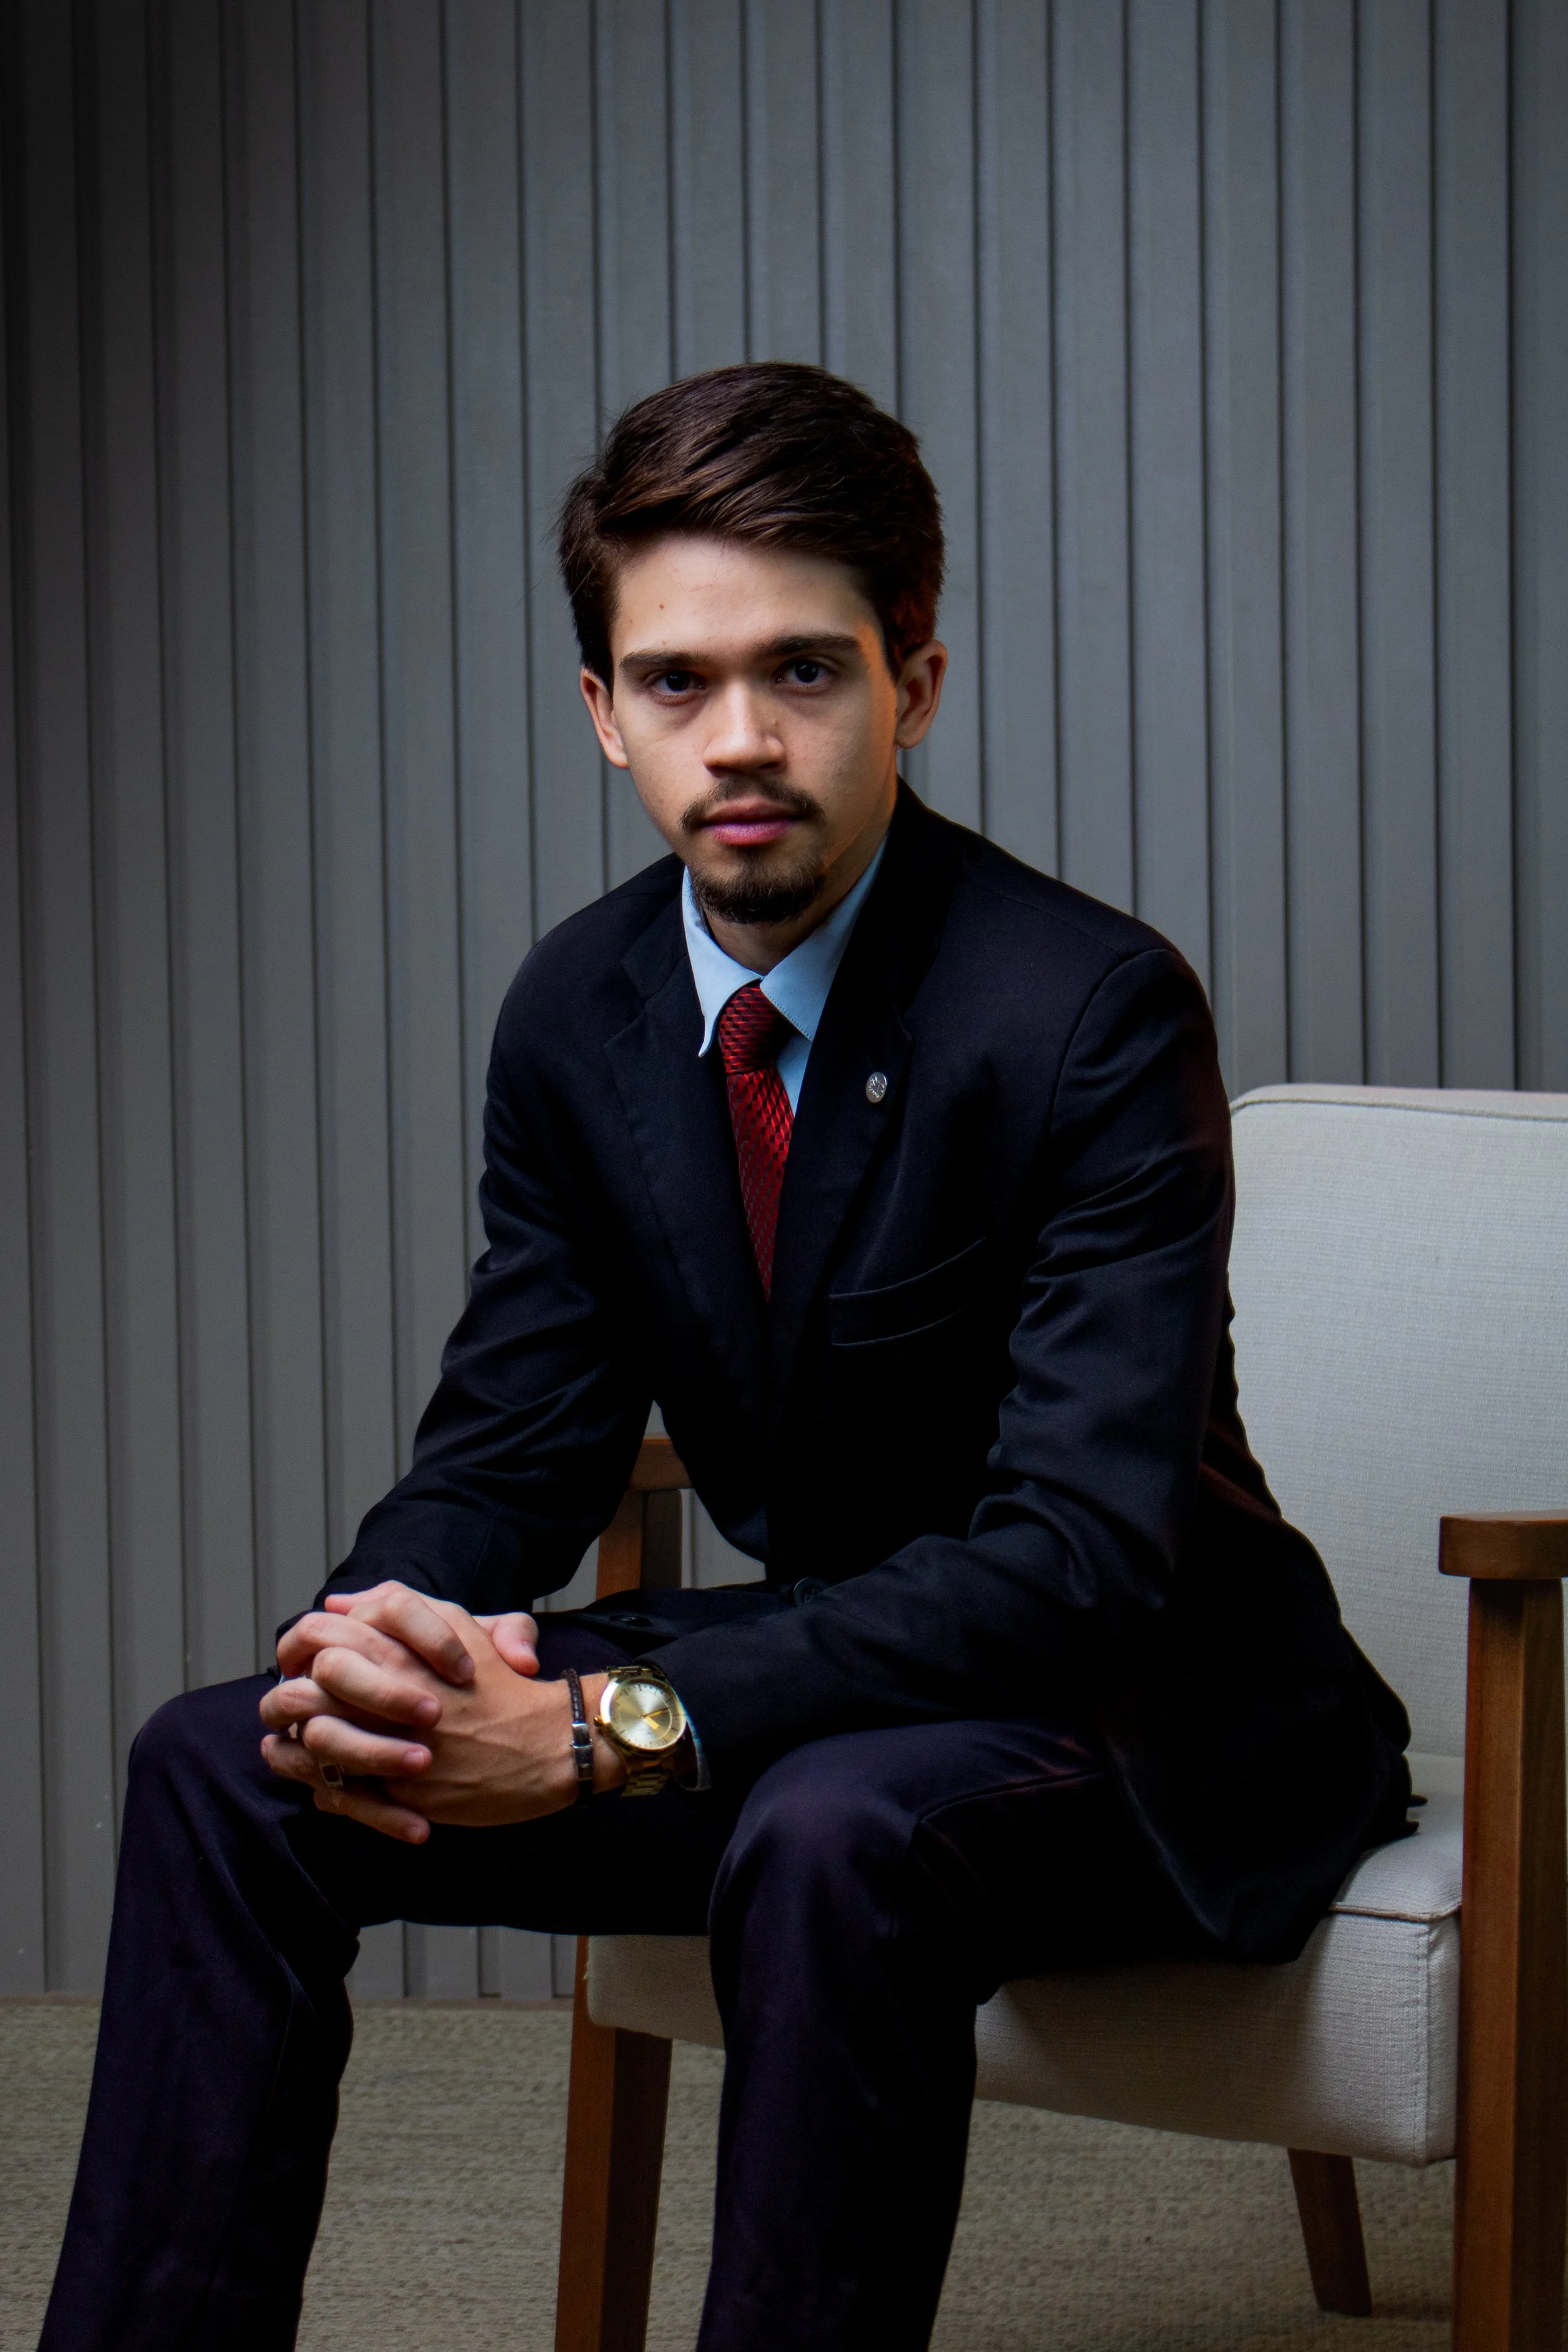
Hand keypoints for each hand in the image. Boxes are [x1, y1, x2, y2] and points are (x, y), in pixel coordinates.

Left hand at [265, 1583, 539, 1806]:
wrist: (548, 1743)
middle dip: (285, 1700)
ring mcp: (391, 1745)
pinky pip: (337, 1789)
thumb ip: (398, 1605)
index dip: (296, 1647)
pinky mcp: (400, 1790)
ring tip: (290, 1748)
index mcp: (397, 1649)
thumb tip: (339, 1603)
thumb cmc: (501, 1684)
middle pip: (300, 1691)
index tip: (299, 1662)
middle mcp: (387, 1694)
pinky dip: (322, 1786)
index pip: (317, 1635)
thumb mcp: (459, 1625)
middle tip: (288, 1707)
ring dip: (293, 1748)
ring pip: (312, 1743)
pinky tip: (320, 1782)